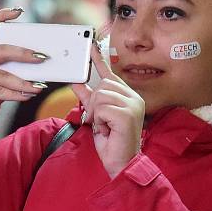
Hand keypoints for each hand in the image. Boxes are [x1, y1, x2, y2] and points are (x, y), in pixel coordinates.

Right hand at [0, 8, 46, 104]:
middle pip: (2, 50)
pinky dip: (15, 95)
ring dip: (24, 83)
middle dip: (24, 54)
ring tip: (39, 86)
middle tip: (42, 57)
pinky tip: (27, 96)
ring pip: (3, 76)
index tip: (19, 10)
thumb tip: (35, 71)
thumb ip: (6, 68)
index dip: (2, 15)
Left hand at [71, 43, 144, 178]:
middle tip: (99, 120)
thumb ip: (88, 98)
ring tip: (104, 126)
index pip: (111, 75)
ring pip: (100, 96)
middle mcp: (134, 98)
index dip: (99, 61)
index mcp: (129, 97)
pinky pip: (101, 108)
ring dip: (96, 113)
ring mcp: (133, 105)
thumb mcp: (96, 116)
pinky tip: (107, 130)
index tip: (90, 46)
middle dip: (94, 103)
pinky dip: (99, 121)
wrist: (120, 164)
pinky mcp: (127, 114)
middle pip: (102, 85)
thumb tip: (76, 82)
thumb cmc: (111, 142)